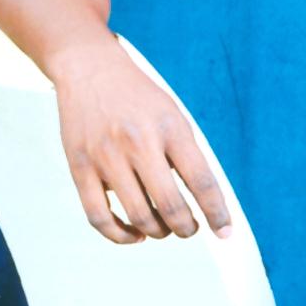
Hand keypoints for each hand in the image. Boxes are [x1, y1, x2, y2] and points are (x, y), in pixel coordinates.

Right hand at [52, 34, 232, 245]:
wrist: (91, 69)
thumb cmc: (140, 99)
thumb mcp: (173, 116)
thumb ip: (185, 155)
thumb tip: (201, 203)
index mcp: (171, 128)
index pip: (201, 180)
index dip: (217, 212)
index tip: (226, 233)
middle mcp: (140, 142)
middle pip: (170, 205)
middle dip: (186, 228)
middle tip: (190, 229)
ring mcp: (107, 156)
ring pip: (138, 216)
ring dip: (157, 232)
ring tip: (163, 229)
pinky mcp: (80, 167)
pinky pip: (99, 217)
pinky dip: (120, 235)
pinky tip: (134, 234)